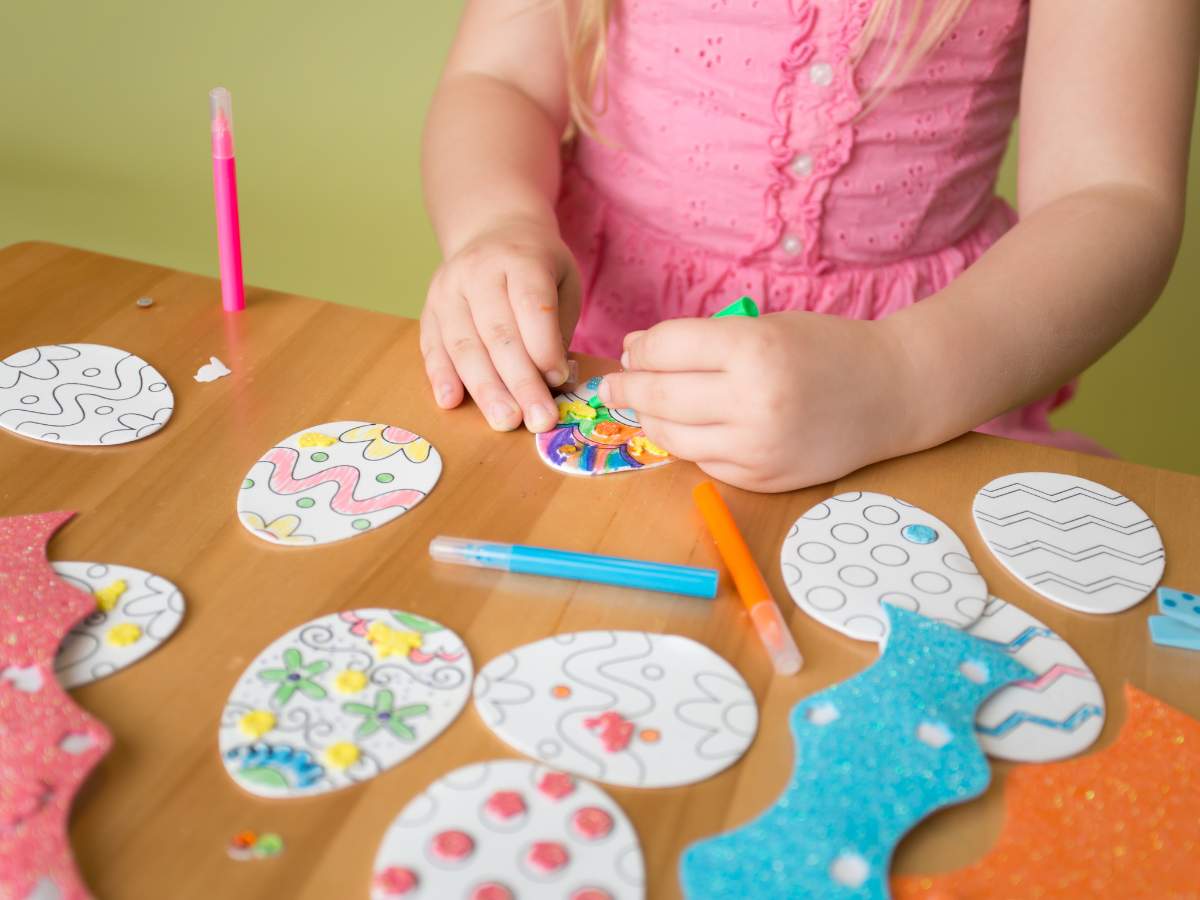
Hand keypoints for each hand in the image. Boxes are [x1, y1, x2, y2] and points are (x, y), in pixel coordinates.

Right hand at [420, 217, 581, 431]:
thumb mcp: (563, 281)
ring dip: (485, 389)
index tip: (558, 380)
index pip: (530, 304)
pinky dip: (440, 376)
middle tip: (537, 419)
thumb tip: (553, 380)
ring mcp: (447, 290)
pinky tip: (450, 402)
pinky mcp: (429, 310)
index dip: (544, 345)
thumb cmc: (536, 266)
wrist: (491, 231)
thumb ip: (558, 326)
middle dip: (520, 382)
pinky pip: (432, 347)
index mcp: (519, 258)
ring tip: (505, 421)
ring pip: (464, 345)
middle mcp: (478, 272)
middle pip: (498, 333)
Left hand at [598, 312, 918, 491]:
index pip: (666, 348)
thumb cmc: (826, 349)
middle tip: (611, 386)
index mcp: (754, 350)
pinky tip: (693, 427)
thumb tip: (635, 357)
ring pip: (673, 437)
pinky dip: (691, 443)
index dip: (639, 350)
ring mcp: (757, 447)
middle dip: (626, 390)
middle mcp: (753, 402)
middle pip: (660, 396)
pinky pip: (704, 462)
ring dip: (651, 420)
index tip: (630, 352)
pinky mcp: (763, 478)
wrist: (893, 393)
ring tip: (645, 406)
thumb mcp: (767, 327)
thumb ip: (703, 342)